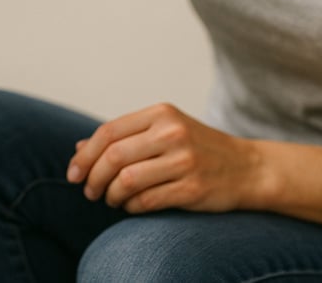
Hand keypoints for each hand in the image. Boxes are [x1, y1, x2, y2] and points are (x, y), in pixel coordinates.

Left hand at [66, 103, 263, 213]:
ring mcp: (184, 160)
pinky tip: (131, 206)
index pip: (108, 132)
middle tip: (89, 191)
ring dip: (111, 195)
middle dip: (93, 177)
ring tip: (110, 199)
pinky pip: (147, 201)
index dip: (85, 155)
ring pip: (127, 180)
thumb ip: (123, 138)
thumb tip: (78, 149)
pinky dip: (131, 206)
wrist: (248, 168)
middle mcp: (172, 133)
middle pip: (113, 156)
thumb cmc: (197, 148)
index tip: (73, 173)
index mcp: (161, 114)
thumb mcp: (162, 131)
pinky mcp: (193, 187)